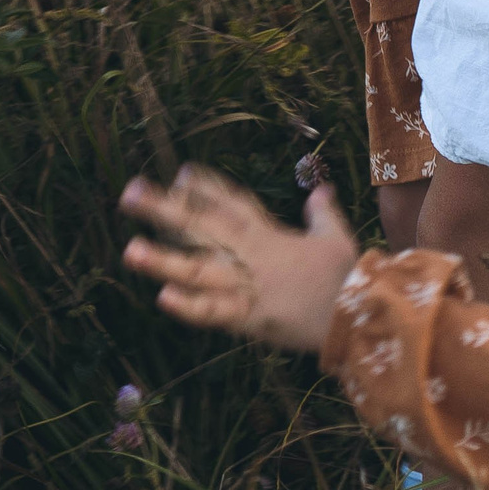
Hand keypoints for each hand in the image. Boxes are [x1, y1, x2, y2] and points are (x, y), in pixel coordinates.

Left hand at [121, 165, 359, 353]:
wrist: (359, 315)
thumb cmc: (349, 277)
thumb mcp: (337, 237)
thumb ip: (322, 212)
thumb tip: (322, 188)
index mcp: (271, 235)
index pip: (233, 204)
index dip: (207, 187)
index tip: (181, 171)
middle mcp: (253, 255)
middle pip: (203, 227)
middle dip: (165, 210)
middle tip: (129, 193)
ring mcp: (249, 286)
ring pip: (200, 270)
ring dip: (164, 259)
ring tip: (130, 249)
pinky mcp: (252, 318)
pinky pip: (216, 312)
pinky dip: (190, 306)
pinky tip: (163, 298)